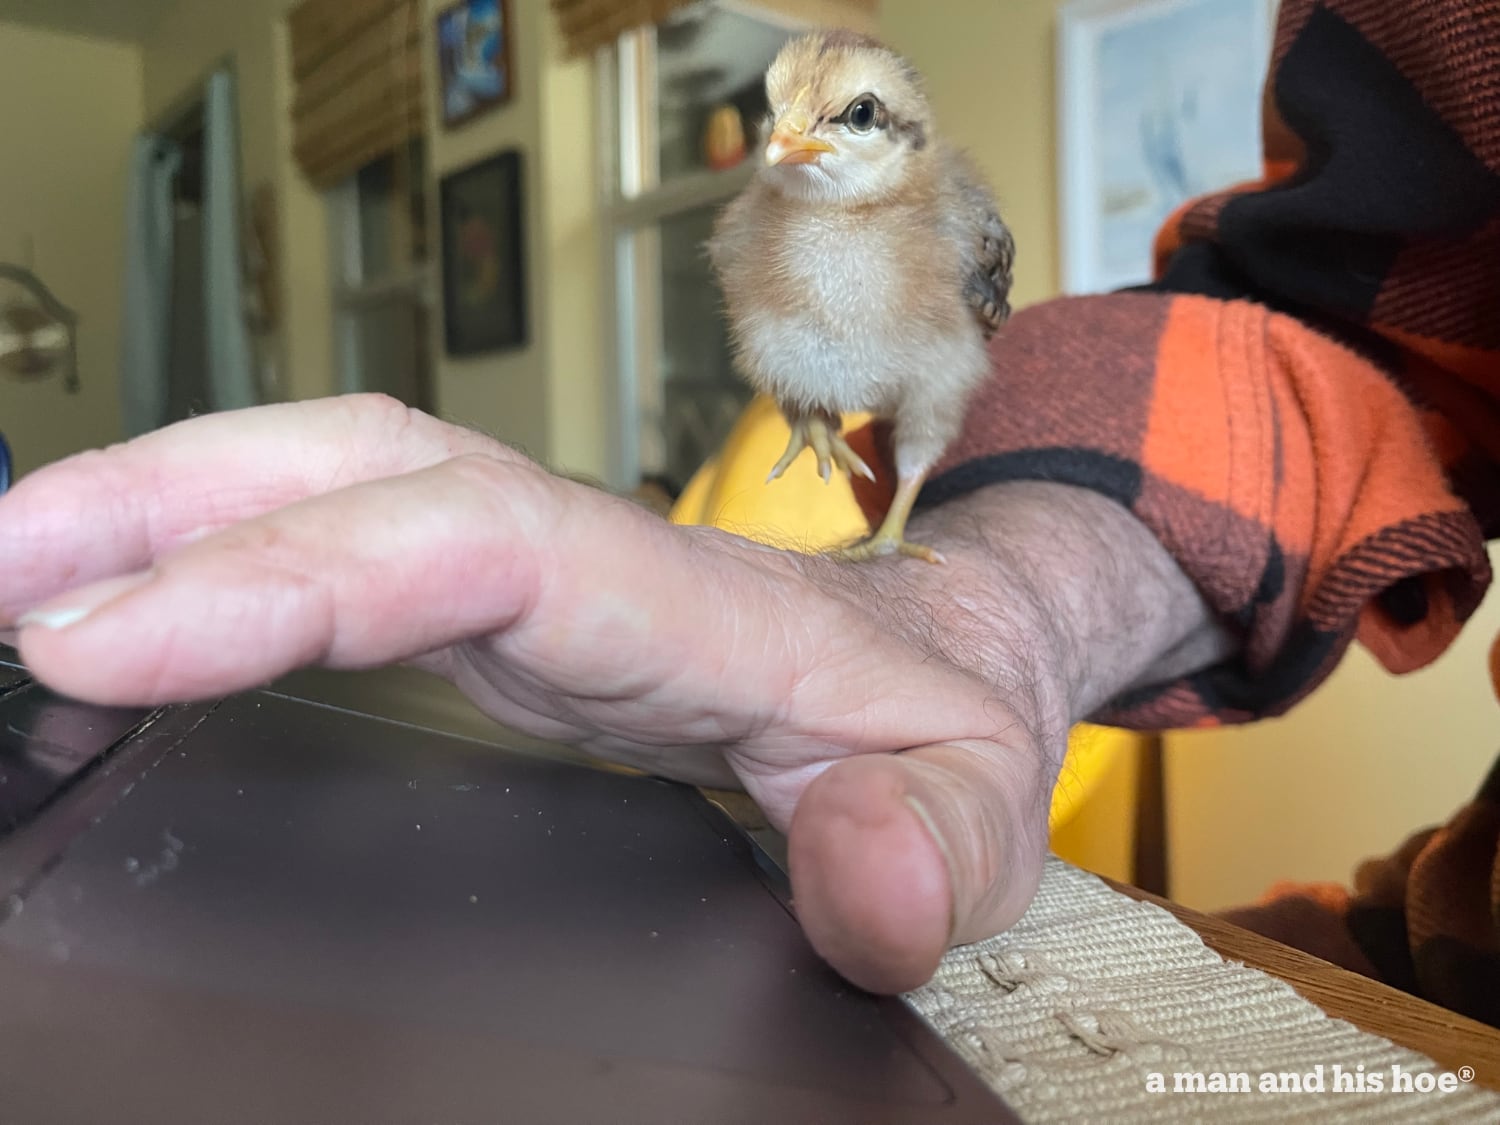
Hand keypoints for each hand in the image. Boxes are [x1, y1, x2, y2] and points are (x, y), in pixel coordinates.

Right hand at [0, 396, 1224, 991]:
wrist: (939, 665)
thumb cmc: (943, 726)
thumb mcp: (976, 809)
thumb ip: (928, 852)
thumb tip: (857, 888)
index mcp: (683, 602)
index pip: (466, 542)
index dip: (286, 574)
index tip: (109, 636)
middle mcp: (588, 562)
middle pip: (362, 471)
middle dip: (168, 504)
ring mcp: (535, 576)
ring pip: (333, 488)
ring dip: (168, 509)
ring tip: (15, 573)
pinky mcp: (500, 612)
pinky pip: (344, 555)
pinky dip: (227, 565)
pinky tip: (139, 616)